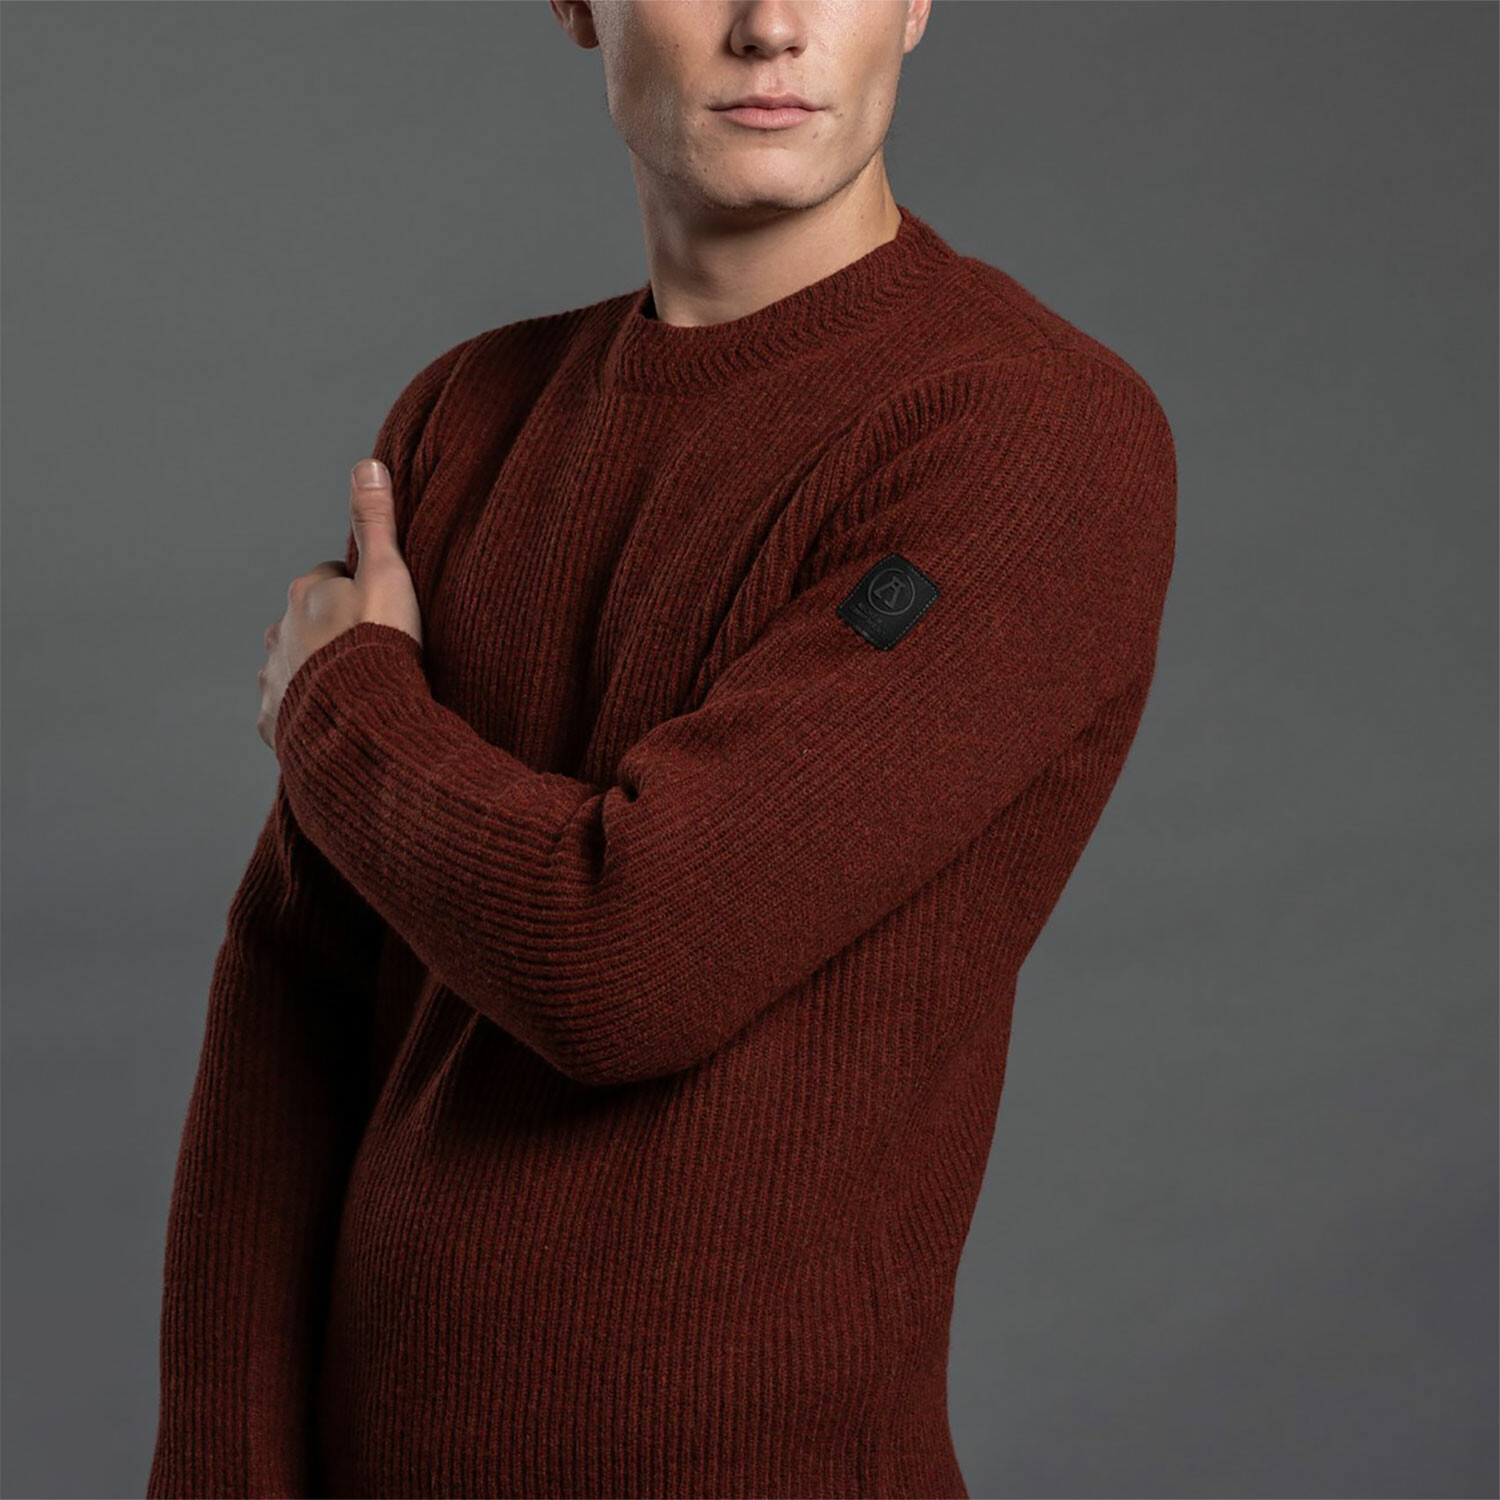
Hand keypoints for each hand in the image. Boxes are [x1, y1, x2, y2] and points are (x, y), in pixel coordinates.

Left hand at [258, 457, 422, 751]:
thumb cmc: (378, 644)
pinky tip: (333, 718)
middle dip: (331, 632)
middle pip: (306, 623)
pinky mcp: (274, 721)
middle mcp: (279, 633)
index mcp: (305, 593)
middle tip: (371, 650)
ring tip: (354, 688)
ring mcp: (274, 679)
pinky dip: (304, 713)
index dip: (358, 591)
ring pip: (294, 666)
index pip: (330, 579)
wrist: (360, 718)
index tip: (381, 611)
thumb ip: (376, 521)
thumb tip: (366, 464)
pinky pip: (287, 712)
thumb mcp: (387, 573)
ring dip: (316, 672)